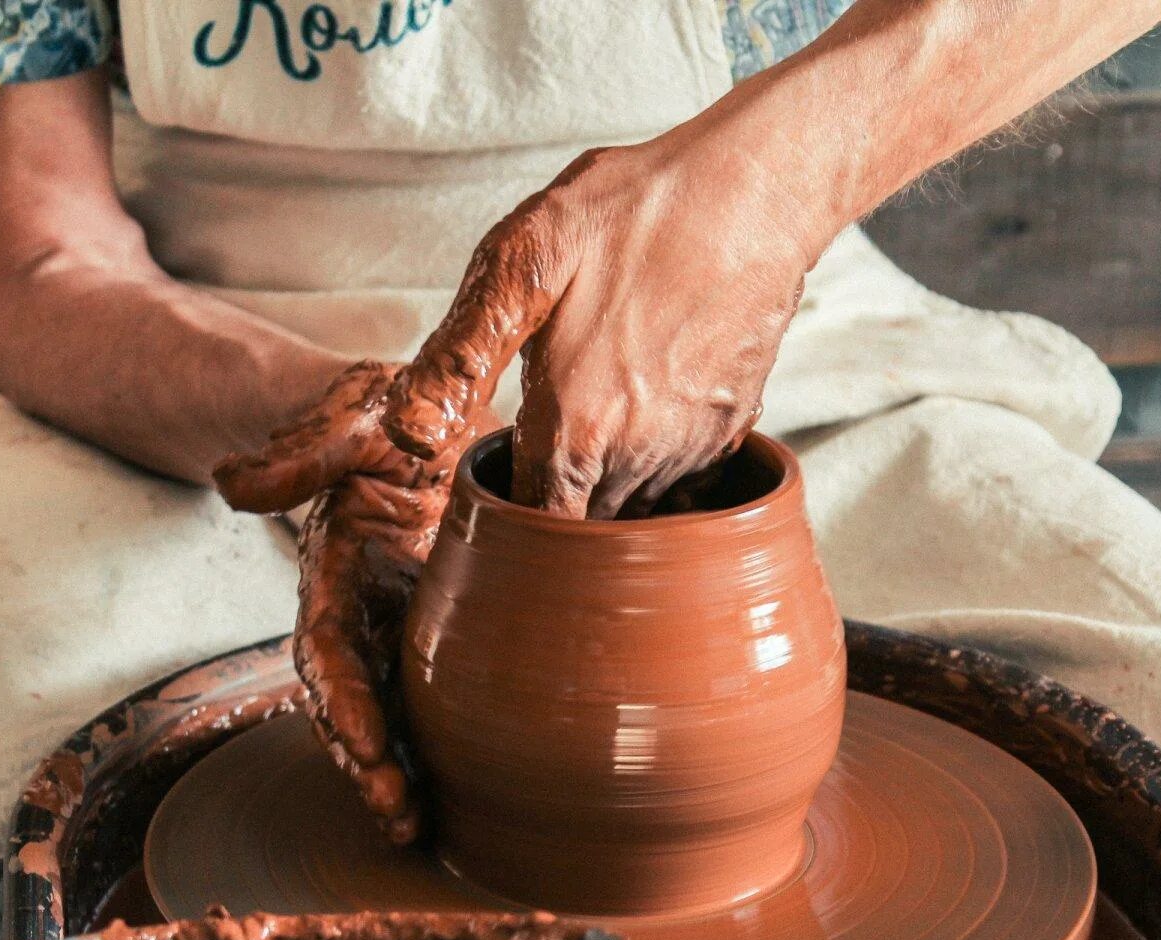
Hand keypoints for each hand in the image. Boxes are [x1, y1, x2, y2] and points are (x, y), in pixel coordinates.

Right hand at [216, 362, 500, 844]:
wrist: (419, 409)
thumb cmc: (389, 411)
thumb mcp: (355, 418)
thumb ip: (306, 452)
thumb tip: (232, 486)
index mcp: (338, 563)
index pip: (327, 645)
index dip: (341, 701)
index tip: (367, 748)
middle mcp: (358, 605)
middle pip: (348, 699)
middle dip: (364, 762)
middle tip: (398, 816)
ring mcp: (393, 622)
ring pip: (382, 711)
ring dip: (390, 772)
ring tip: (413, 829)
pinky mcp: (430, 627)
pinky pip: (422, 696)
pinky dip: (426, 746)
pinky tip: (449, 797)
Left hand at [381, 121, 825, 518]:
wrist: (754, 190)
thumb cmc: (634, 213)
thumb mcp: (520, 262)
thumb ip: (459, 358)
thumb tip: (406, 432)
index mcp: (575, 429)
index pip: (534, 528)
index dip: (511, 519)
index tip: (501, 488)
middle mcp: (638, 456)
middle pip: (584, 525)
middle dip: (558, 502)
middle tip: (541, 436)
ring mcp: (691, 448)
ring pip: (634, 504)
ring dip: (607, 480)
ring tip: (594, 407)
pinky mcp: (731, 429)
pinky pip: (681, 475)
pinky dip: (656, 456)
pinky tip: (644, 395)